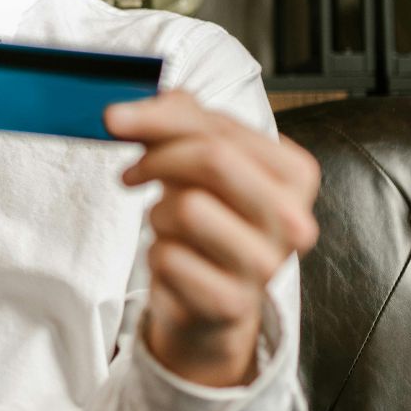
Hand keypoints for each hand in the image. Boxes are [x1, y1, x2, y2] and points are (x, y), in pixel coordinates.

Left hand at [104, 90, 320, 387]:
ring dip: (159, 213)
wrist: (216, 301)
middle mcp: (293, 219)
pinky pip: (168, 257)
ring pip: (187, 208)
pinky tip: (174, 261)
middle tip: (131, 171)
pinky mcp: (232, 303)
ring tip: (168, 225)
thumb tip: (135, 108)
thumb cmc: (212, 217)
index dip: (159, 117)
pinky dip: (157, 255)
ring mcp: (266, 265)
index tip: (114, 119)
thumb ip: (179, 122)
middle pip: (213, 158)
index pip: (222, 127)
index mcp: (296, 173)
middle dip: (158, 157)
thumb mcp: (203, 161)